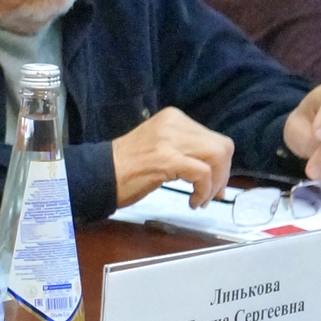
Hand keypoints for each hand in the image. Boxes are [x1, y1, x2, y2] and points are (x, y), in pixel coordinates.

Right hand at [110, 107, 234, 207]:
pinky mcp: (167, 159)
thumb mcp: (160, 147)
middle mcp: (174, 124)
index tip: (215, 185)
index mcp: (173, 118)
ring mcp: (170, 140)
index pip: (213, 137)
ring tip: (202, 199)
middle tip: (213, 194)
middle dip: (223, 174)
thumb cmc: (126, 167)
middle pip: (222, 146)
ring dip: (216, 183)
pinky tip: (193, 202)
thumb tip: (213, 170)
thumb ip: (184, 150)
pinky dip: (204, 191)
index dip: (221, 164)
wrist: (97, 174)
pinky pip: (202, 173)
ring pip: (217, 156)